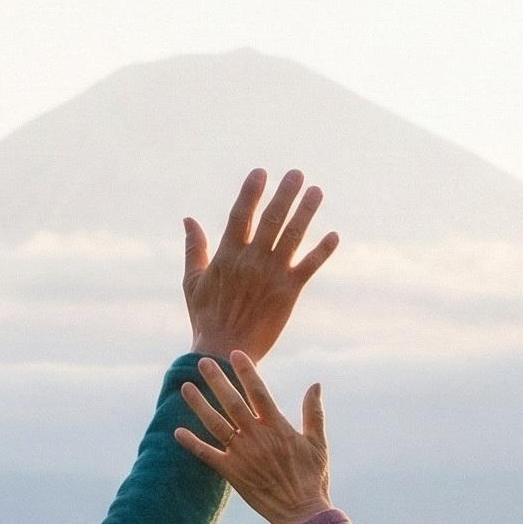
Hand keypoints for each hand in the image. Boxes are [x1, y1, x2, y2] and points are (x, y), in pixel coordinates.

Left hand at [175, 352, 332, 523]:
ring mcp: (242, 454)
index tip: (235, 354)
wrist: (301, 512)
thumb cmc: (313, 478)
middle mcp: (256, 437)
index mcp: (278, 427)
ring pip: (215, 423)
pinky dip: (192, 443)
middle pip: (232, 402)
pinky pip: (207, 455)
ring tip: (185, 387)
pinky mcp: (231, 472)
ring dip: (199, 404)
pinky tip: (177, 431)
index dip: (246, 372)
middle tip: (203, 362)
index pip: (259, 392)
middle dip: (217, 380)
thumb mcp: (318, 442)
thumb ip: (313, 412)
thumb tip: (315, 384)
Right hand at [182, 169, 339, 362]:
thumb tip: (188, 219)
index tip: (261, 172)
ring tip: (316, 191)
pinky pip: (308, 267)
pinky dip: (322, 251)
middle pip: (272, 219)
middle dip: (285, 194)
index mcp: (227, 256)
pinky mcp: (288, 293)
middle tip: (297, 174)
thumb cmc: (205, 318)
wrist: (225, 351)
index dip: (252, 192)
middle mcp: (251, 261)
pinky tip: (333, 235)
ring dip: (306, 212)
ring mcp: (271, 276)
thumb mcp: (193, 282)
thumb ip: (194, 248)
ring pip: (293, 237)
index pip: (242, 215)